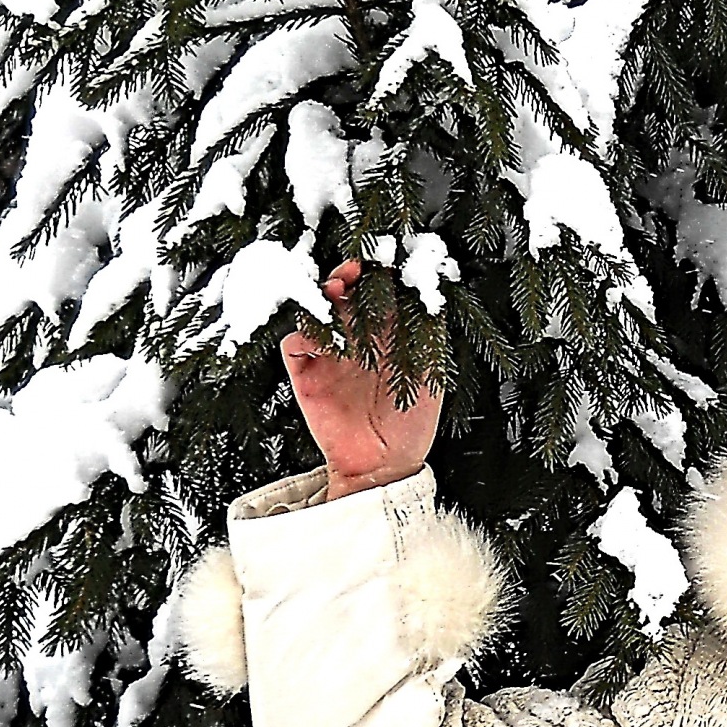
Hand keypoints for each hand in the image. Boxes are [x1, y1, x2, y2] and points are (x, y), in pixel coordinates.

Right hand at [281, 260, 445, 500]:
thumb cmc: (411, 422)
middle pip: (344, 294)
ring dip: (323, 297)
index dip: (379, 275)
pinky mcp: (307, 374)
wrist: (384, 464)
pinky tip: (322, 334)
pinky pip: (295, 345)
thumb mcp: (431, 374)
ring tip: (337, 290)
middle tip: (354, 270)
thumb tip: (430, 295)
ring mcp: (329, 354)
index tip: (385, 262)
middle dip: (348, 276)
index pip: (377, 293)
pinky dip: (304, 334)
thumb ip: (428, 336)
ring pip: (317, 312)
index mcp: (387, 335)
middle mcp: (356, 339)